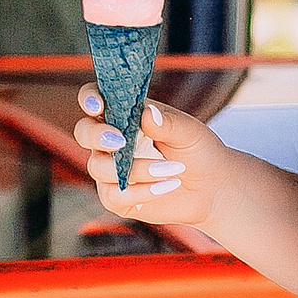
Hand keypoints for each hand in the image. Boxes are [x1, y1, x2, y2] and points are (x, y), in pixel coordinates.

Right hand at [71, 85, 225, 227]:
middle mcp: (113, 140)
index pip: (95, 100)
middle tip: (120, 141)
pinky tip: (166, 187)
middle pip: (83, 132)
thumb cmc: (199, 152)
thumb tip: (147, 113)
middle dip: (96, 135)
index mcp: (126, 115)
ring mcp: (112, 170)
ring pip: (100, 167)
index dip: (90, 99)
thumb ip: (167, 123)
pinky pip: (113, 195)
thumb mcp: (190, 132)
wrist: (213, 189)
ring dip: (136, 169)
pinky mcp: (118, 197)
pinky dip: (141, 192)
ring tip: (172, 169)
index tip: (98, 106)